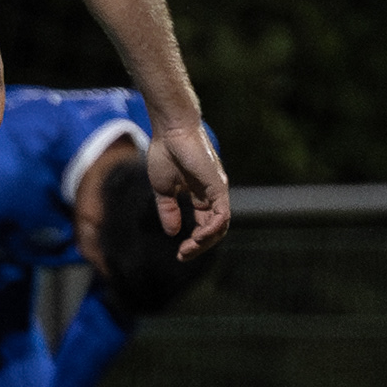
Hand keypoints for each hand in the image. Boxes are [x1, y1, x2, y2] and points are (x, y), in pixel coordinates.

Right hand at [144, 119, 229, 256]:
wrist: (170, 131)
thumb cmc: (166, 152)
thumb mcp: (164, 189)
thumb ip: (169, 210)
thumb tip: (173, 232)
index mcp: (201, 196)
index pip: (205, 226)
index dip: (195, 243)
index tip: (180, 254)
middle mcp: (212, 195)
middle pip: (215, 229)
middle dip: (201, 246)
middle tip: (184, 255)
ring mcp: (217, 191)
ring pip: (221, 225)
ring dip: (207, 241)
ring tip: (190, 248)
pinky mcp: (218, 186)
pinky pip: (222, 213)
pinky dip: (212, 228)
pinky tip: (198, 236)